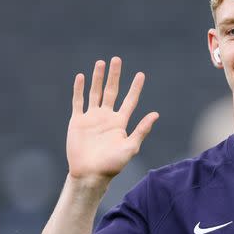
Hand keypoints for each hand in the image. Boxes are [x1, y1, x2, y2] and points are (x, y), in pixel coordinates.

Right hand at [66, 57, 158, 182]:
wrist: (90, 174)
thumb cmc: (112, 165)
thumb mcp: (130, 147)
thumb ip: (141, 130)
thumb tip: (155, 114)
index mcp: (120, 123)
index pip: (129, 100)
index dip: (135, 88)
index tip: (141, 74)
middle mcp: (106, 117)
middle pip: (111, 91)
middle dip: (114, 76)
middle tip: (117, 59)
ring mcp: (92, 118)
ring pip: (95, 93)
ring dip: (97, 78)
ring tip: (101, 63)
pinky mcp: (78, 121)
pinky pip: (78, 102)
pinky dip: (79, 89)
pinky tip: (81, 77)